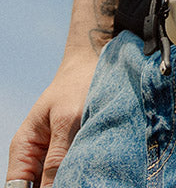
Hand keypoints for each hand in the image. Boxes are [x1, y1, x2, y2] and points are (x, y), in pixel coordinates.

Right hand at [6, 51, 96, 186]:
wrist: (95, 63)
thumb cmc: (78, 84)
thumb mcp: (68, 120)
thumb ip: (57, 156)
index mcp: (25, 147)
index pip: (18, 186)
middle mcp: (35, 155)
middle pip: (38, 186)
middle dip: (57, 186)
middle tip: (79, 181)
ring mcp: (53, 154)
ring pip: (56, 180)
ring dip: (71, 178)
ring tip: (87, 176)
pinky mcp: (72, 150)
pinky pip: (71, 169)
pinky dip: (80, 170)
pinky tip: (93, 170)